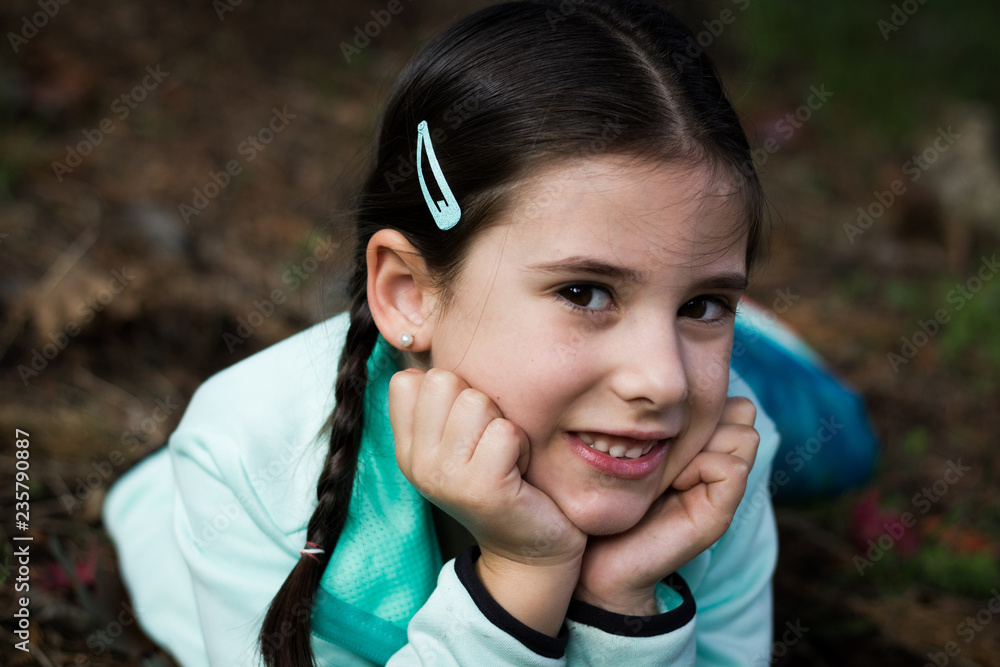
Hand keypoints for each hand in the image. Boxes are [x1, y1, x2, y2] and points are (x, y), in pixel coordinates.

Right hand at [389, 367, 586, 633]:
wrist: (529, 550)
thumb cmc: (501, 480)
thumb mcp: (458, 442)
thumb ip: (441, 404)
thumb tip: (423, 340)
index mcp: (408, 448)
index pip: (410, 379)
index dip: (451, 390)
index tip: (467, 428)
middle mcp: (417, 463)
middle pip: (445, 379)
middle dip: (479, 402)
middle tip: (490, 442)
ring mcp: (445, 477)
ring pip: (477, 401)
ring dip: (504, 424)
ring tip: (506, 457)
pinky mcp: (482, 488)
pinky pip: (506, 431)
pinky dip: (522, 446)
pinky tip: (520, 472)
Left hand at [574, 397, 759, 615]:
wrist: (595, 557)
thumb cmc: (605, 493)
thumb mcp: (630, 444)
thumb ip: (657, 417)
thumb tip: (670, 387)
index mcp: (701, 442)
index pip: (728, 396)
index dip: (694, 400)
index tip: (652, 424)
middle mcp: (719, 462)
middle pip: (742, 410)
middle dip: (702, 417)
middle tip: (662, 445)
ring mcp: (724, 490)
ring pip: (744, 434)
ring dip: (701, 442)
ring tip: (665, 466)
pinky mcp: (719, 515)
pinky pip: (732, 468)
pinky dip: (700, 467)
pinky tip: (670, 484)